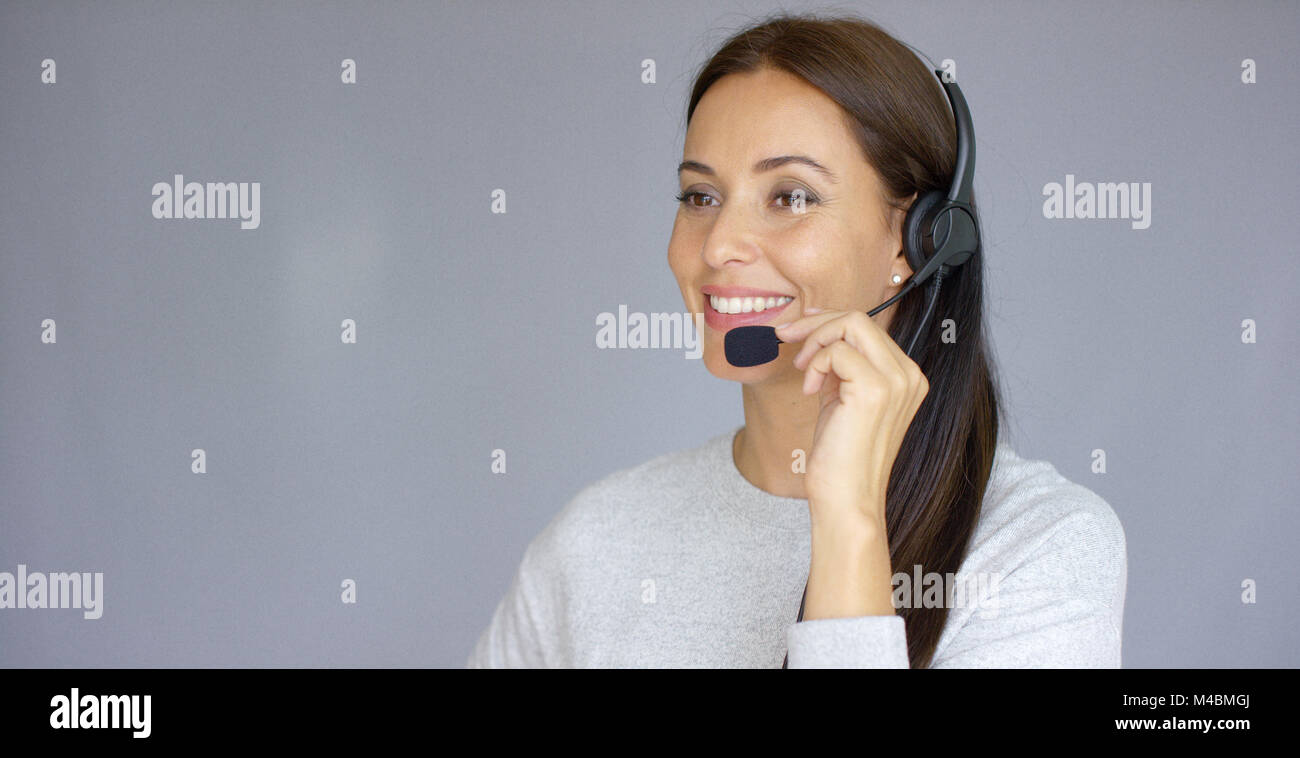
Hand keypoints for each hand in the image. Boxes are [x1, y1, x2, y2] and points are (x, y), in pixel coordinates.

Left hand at [774, 308, 929, 528]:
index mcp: (906, 378)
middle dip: (816, 323)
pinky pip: (836, 350)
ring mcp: (896, 381)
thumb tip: (819, 332)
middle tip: (786, 337)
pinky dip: (815, 364)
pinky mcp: (875, 389)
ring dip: (814, 341)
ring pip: (850, 325)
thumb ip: (840, 368)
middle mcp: (908, 376)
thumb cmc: (840, 458)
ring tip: (803, 371)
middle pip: (860, 319)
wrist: (847, 499)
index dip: (829, 320)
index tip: (800, 327)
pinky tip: (811, 392)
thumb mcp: (842, 400)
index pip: (868, 328)